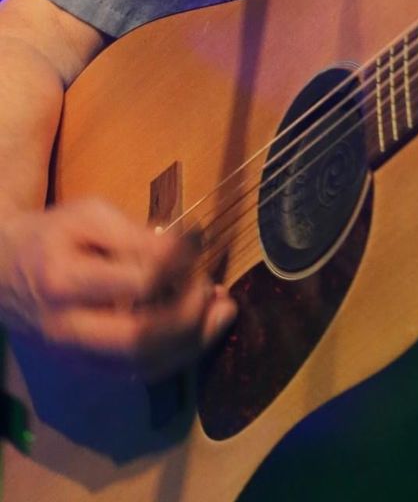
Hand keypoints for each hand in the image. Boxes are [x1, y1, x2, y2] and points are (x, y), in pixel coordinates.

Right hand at [0, 198, 236, 380]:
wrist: (2, 275)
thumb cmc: (51, 236)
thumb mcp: (88, 215)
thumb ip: (134, 233)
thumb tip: (187, 249)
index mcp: (64, 280)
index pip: (138, 281)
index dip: (180, 262)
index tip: (199, 239)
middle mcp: (67, 329)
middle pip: (141, 339)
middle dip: (190, 316)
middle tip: (213, 287)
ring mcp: (75, 357)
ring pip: (144, 366)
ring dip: (194, 342)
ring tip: (223, 311)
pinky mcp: (86, 370)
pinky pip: (138, 373)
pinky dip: (177, 355)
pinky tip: (200, 329)